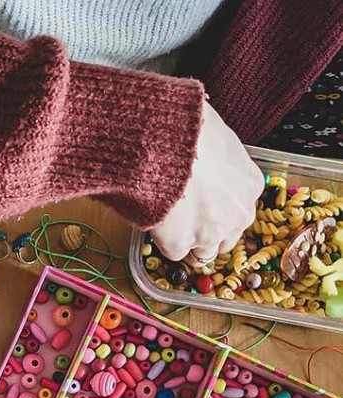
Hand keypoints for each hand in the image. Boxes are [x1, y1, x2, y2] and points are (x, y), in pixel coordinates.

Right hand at [149, 101, 263, 264]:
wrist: (167, 143)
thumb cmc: (193, 132)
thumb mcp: (221, 143)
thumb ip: (220, 164)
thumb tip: (206, 164)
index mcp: (250, 186)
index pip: (239, 212)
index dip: (220, 211)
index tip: (205, 207)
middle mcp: (237, 215)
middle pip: (227, 239)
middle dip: (210, 234)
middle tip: (187, 221)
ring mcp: (210, 233)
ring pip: (203, 253)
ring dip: (189, 243)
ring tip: (170, 226)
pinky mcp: (180, 244)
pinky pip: (174, 252)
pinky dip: (165, 242)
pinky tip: (157, 223)